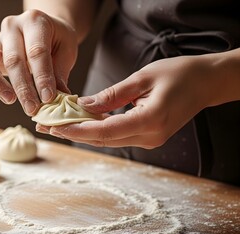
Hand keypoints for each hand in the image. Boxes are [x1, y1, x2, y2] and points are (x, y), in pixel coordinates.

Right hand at [0, 10, 77, 115]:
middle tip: (32, 108)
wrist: (44, 29)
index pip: (37, 52)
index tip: (48, 98)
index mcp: (35, 22)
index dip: (42, 77)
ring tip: (10, 100)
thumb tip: (60, 98)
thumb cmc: (56, 40)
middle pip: (13, 59)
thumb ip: (60, 72)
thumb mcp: (66, 49)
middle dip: (23, 87)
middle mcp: (12, 27)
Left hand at [37, 55, 216, 148]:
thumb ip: (111, 95)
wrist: (207, 83)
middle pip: (102, 139)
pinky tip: (80, 121)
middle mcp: (149, 136)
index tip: (54, 126)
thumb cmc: (179, 74)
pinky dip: (96, 129)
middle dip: (72, 133)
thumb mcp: (142, 78)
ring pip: (107, 139)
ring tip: (56, 122)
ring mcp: (149, 140)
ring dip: (81, 132)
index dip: (76, 131)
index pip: (104, 131)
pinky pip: (116, 135)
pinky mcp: (147, 137)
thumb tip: (83, 106)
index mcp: (150, 120)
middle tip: (45, 124)